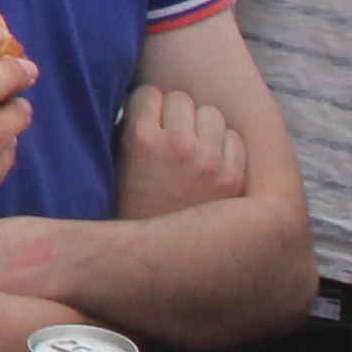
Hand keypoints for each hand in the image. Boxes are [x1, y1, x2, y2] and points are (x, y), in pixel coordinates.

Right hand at [116, 81, 251, 218]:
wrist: (162, 258)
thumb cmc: (131, 207)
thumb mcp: (116, 164)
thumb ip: (128, 129)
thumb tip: (142, 101)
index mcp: (141, 141)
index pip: (149, 93)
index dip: (145, 106)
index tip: (144, 119)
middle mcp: (179, 146)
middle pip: (181, 99)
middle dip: (173, 113)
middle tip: (167, 133)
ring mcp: (210, 162)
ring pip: (211, 114)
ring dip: (200, 125)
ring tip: (191, 145)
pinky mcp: (234, 178)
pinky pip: (234, 139)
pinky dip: (222, 146)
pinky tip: (209, 161)